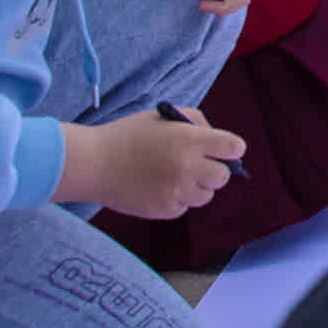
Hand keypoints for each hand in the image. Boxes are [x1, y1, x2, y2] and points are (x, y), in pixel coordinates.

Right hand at [57, 108, 243, 218]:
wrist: (93, 163)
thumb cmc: (128, 136)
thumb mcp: (163, 117)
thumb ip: (196, 123)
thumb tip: (217, 141)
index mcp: (190, 140)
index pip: (234, 148)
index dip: (230, 148)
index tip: (223, 149)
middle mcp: (187, 167)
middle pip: (223, 176)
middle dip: (214, 169)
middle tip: (198, 164)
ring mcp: (176, 191)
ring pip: (206, 195)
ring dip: (196, 186)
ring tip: (173, 176)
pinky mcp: (164, 210)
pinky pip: (184, 207)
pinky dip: (177, 199)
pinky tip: (158, 187)